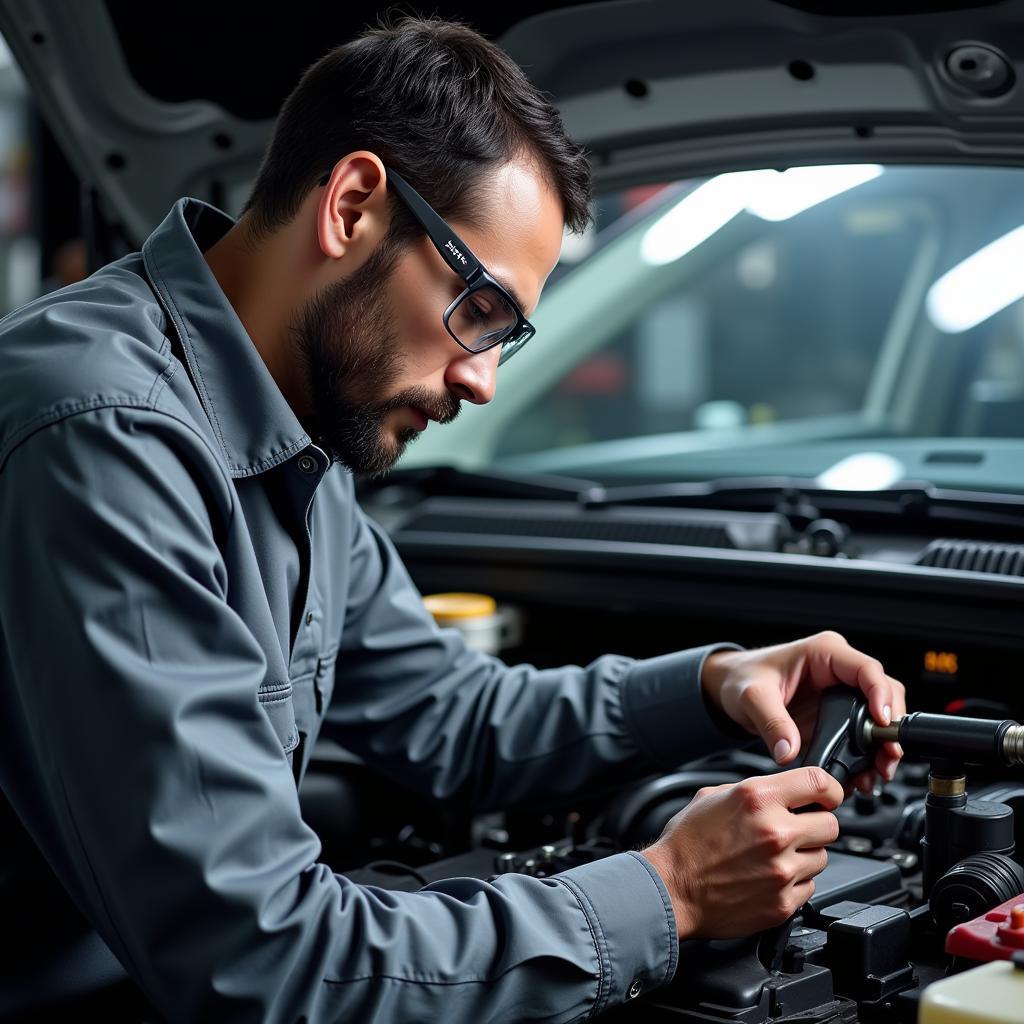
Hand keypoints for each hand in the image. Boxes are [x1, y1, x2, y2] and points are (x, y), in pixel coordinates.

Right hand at [641, 767, 842, 938]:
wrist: (671, 889)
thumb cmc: (686, 843)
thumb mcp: (712, 796)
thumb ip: (754, 790)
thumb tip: (783, 792)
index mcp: (757, 798)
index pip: (820, 782)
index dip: (830, 789)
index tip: (828, 797)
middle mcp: (774, 832)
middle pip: (831, 824)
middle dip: (816, 825)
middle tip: (796, 830)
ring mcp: (782, 870)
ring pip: (821, 857)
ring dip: (804, 856)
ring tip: (773, 857)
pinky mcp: (783, 902)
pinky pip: (809, 886)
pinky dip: (794, 882)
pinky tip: (767, 877)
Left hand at [701, 632, 905, 789]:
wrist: (729, 688)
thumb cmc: (741, 678)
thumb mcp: (752, 696)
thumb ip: (771, 723)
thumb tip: (788, 752)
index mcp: (824, 653)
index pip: (867, 669)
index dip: (881, 695)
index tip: (881, 722)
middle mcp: (839, 671)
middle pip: (884, 693)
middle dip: (890, 727)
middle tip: (887, 757)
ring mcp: (840, 695)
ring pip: (879, 716)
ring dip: (883, 746)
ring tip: (878, 773)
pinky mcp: (836, 717)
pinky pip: (862, 735)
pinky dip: (867, 755)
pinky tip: (862, 775)